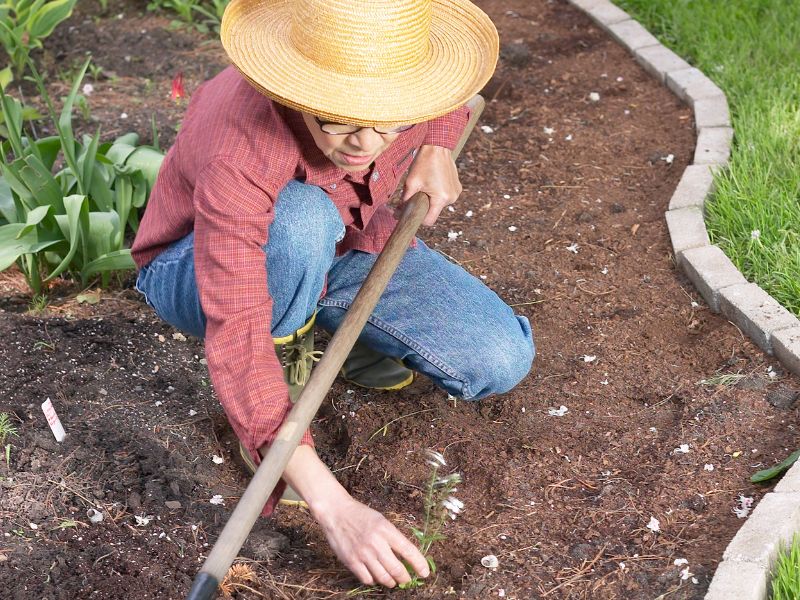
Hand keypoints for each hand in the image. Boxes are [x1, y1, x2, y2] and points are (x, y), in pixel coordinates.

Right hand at [280, 445, 428, 587]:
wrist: (336, 512)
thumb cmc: (361, 515)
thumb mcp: (381, 520)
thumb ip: (393, 537)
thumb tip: (407, 555)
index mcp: (386, 529)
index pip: (408, 550)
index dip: (419, 564)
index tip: (425, 573)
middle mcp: (376, 543)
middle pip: (397, 569)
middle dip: (405, 578)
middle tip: (407, 580)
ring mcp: (363, 554)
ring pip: (383, 578)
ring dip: (391, 582)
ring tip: (393, 581)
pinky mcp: (351, 561)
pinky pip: (367, 579)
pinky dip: (374, 580)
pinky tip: (375, 575)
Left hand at [400, 144, 461, 226]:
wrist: (437, 147)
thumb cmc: (423, 163)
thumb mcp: (411, 183)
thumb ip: (405, 200)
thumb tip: (398, 214)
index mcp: (441, 198)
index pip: (429, 221)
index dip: (419, 219)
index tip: (412, 213)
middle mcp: (452, 198)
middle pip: (434, 212)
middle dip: (425, 206)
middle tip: (418, 192)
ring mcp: (456, 193)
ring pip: (439, 204)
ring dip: (431, 199)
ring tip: (427, 184)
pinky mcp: (458, 188)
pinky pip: (445, 197)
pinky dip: (438, 193)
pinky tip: (434, 181)